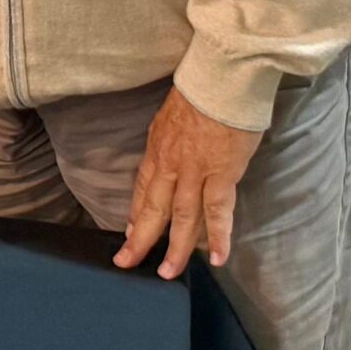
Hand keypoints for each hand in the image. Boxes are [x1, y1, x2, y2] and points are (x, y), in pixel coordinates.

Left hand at [115, 87, 264, 278]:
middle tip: (128, 262)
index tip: (129, 232)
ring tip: (168, 272)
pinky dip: (218, 237)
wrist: (221, 77)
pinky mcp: (222, 174)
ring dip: (176, 248)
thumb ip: (170, 141)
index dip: (134, 212)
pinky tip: (218, 258)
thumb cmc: (202, 91)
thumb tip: (173, 156)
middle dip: (140, 239)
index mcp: (158, 149)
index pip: (143, 188)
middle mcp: (171, 164)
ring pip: (182, 218)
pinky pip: (218, 212)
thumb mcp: (172, 116)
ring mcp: (195, 171)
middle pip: (152, 208)